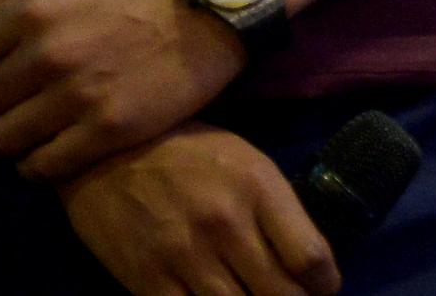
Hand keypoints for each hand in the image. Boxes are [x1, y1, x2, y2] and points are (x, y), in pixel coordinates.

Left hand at [0, 0, 245, 180]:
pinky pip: (41, 167)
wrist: (218, 6)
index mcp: (33, 9)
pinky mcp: (107, 130)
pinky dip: (44, 164)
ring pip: (1, 142)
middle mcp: (46, 52)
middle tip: (24, 104)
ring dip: (19, 139)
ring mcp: (76, 94)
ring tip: (45, 129)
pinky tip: (63, 148)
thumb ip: (29, 10)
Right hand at [61, 124, 340, 295]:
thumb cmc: (191, 154)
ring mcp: (185, 256)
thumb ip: (279, 211)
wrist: (110, 154)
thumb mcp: (248, 164)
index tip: (325, 288)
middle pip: (280, 294)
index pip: (310, 256)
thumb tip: (309, 263)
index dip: (325, 284)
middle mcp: (226, 224)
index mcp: (259, 188)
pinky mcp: (146, 280)